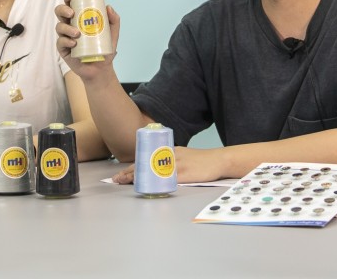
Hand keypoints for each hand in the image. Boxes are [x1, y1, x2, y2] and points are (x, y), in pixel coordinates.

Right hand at [54, 0, 120, 79]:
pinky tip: (74, 44)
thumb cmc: (104, 49)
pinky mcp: (63, 49)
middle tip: (72, 14)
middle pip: (60, 13)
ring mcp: (65, 37)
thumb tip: (108, 7)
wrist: (101, 69)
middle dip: (63, 9)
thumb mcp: (113, 34)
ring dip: (66, 28)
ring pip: (59, 27)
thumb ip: (114, 20)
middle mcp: (70, 25)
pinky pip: (60, 42)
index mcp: (79, 19)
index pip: (71, 5)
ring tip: (77, 34)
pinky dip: (66, 41)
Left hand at [111, 147, 225, 184]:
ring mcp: (177, 164)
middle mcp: (171, 155)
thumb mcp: (183, 156)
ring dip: (139, 176)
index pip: (147, 158)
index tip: (121, 173)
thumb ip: (171, 161)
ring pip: (154, 170)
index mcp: (169, 151)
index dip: (133, 166)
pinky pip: (168, 177)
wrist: (219, 160)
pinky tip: (149, 185)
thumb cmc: (202, 161)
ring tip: (126, 182)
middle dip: (130, 172)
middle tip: (118, 179)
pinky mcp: (185, 173)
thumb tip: (157, 170)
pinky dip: (157, 182)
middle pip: (146, 163)